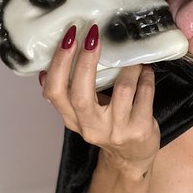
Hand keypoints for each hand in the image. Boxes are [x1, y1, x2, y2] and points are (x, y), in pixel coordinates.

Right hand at [40, 24, 159, 170]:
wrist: (132, 158)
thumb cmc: (107, 126)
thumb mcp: (83, 114)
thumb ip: (69, 93)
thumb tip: (46, 67)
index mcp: (72, 119)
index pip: (55, 92)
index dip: (59, 64)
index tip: (69, 37)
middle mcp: (91, 127)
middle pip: (80, 94)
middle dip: (85, 61)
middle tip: (92, 35)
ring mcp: (116, 130)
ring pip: (122, 89)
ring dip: (129, 67)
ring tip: (134, 57)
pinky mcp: (139, 129)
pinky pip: (144, 93)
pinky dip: (146, 77)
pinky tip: (146, 70)